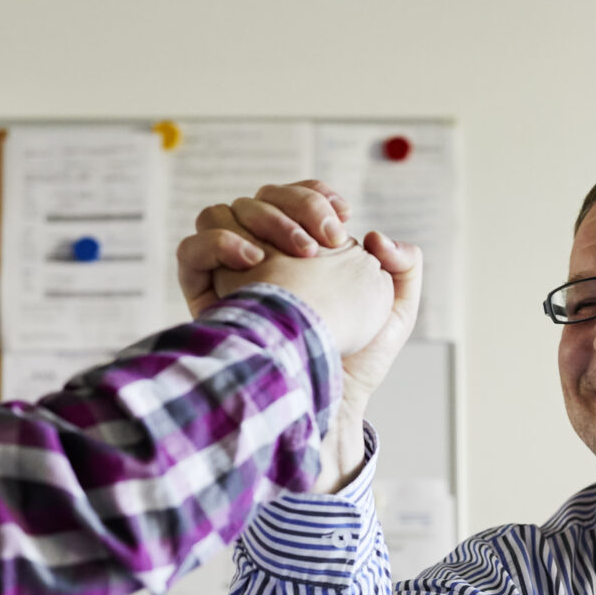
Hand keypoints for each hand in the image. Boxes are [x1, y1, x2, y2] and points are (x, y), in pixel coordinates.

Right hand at [187, 182, 422, 491]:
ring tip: (297, 252)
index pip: (292, 197)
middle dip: (297, 206)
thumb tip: (374, 235)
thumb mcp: (396, 310)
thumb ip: (404, 265)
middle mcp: (260, 256)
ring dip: (262, 219)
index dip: (313, 194)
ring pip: (221, 212)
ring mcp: (229, 274)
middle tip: (328, 239)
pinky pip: (191, 250)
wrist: (326, 400)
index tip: (342, 216)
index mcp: (298, 251)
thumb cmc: (356, 361)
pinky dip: (218, 242)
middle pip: (260, 197)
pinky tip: (252, 260)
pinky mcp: (204, 297)